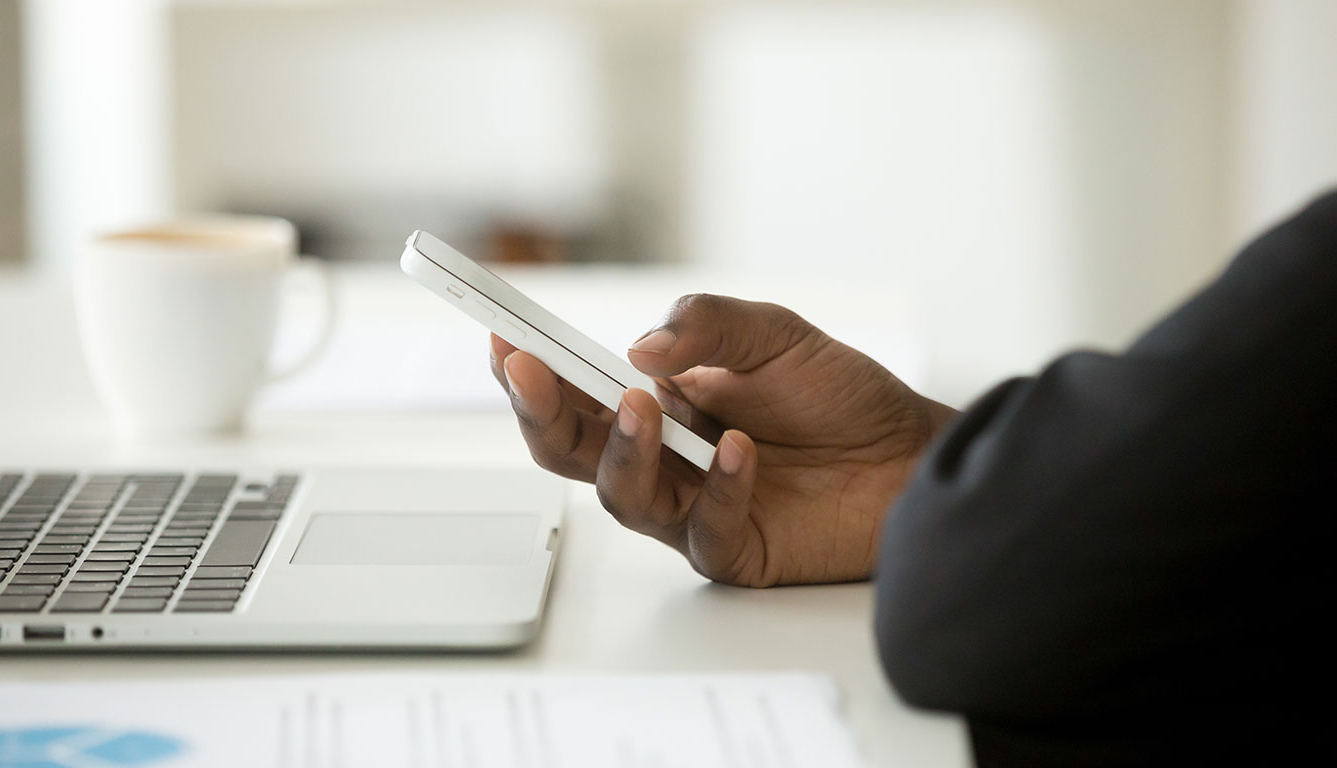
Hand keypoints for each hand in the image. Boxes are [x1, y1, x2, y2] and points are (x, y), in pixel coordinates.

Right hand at [489, 294, 956, 586]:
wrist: (909, 453)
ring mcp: (692, 507)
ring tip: (644, 406)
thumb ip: (707, 327)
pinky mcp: (733, 550)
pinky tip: (742, 451)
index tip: (501, 337)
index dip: (532, 370)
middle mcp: (663, 458)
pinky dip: (718, 488)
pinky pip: (704, 530)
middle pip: (572, 450)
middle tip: (530, 373)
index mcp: (658, 402)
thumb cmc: (839, 395)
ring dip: (623, 449)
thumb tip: (638, 350)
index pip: (576, 391)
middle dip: (542, 412)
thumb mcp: (773, 334)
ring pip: (623, 495)